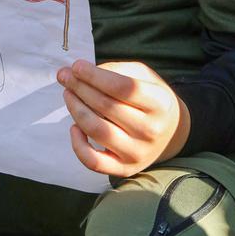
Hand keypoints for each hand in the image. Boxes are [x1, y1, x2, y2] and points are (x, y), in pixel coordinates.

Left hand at [57, 60, 190, 177]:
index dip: (95, 76)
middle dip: (79, 87)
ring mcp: (137, 153)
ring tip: (68, 93)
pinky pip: (94, 162)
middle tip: (64, 76)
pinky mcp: (124, 169)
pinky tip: (74, 126)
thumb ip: (117, 69)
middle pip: (106, 106)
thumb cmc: (150, 98)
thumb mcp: (144, 76)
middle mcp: (151, 130)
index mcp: (159, 103)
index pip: (123, 87)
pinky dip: (78, 145)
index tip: (76, 66)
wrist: (171, 132)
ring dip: (75, 109)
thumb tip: (82, 72)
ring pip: (97, 130)